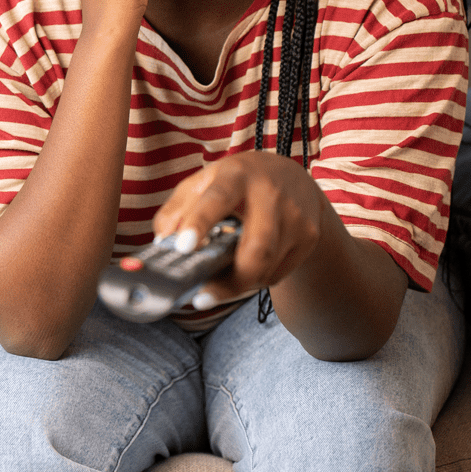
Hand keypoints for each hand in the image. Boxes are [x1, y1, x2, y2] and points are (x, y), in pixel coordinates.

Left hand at [152, 151, 324, 306]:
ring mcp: (295, 217)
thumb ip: (177, 209)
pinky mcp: (308, 237)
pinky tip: (245, 272)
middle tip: (201, 297)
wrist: (292, 179)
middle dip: (230, 280)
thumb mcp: (204, 183)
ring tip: (217, 288)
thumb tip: (162, 244)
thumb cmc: (238, 184)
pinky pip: (277, 273)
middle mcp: (271, 193)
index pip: (218, 197)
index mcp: (237, 174)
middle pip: (257, 247)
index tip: (182, 247)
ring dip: (238, 285)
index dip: (200, 222)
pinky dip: (256, 280)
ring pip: (266, 267)